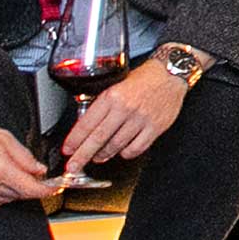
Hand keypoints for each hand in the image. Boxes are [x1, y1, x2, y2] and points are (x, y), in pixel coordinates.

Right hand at [0, 105, 59, 208]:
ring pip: (7, 199)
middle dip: (29, 185)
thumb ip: (24, 156)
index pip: (32, 189)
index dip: (48, 190)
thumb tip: (38, 169)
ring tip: (4, 171)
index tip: (55, 188)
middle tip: (30, 173)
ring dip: (14, 189)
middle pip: (21, 195)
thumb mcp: (2, 138)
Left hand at [59, 58, 190, 176]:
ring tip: (97, 157)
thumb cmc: (145, 77)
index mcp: (112, 96)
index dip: (75, 140)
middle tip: (74, 166)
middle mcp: (126, 108)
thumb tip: (88, 123)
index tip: (68, 149)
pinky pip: (136, 148)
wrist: (171, 73)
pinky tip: (122, 151)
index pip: (87, 123)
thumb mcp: (117, 83)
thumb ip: (103, 102)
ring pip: (116, 145)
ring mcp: (141, 119)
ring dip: (104, 154)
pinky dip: (126, 153)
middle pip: (98, 138)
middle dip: (83, 155)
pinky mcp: (155, 127)